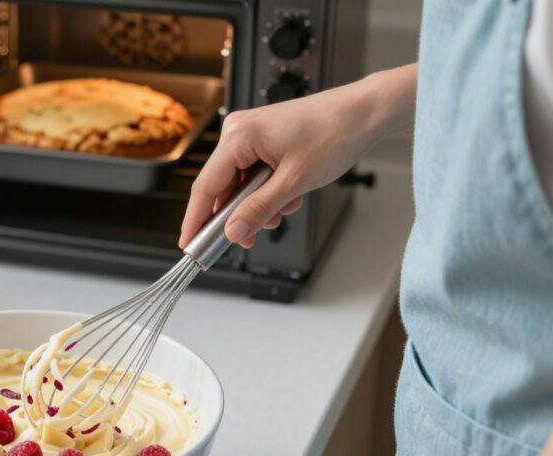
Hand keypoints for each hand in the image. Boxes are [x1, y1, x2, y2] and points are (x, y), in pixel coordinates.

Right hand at [179, 65, 417, 247]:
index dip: (196, 220)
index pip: (205, 187)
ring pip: (239, 184)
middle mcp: (237, 131)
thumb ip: (259, 209)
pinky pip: (252, 174)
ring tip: (286, 206)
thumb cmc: (334, 133)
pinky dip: (267, 190)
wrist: (363, 113)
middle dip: (238, 214)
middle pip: (221, 187)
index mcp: (238, 136)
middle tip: (250, 237)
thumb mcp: (294, 182)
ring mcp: (249, 134)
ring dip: (258, 203)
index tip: (189, 245)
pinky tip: (289, 192)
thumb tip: (233, 232)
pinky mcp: (262, 139)